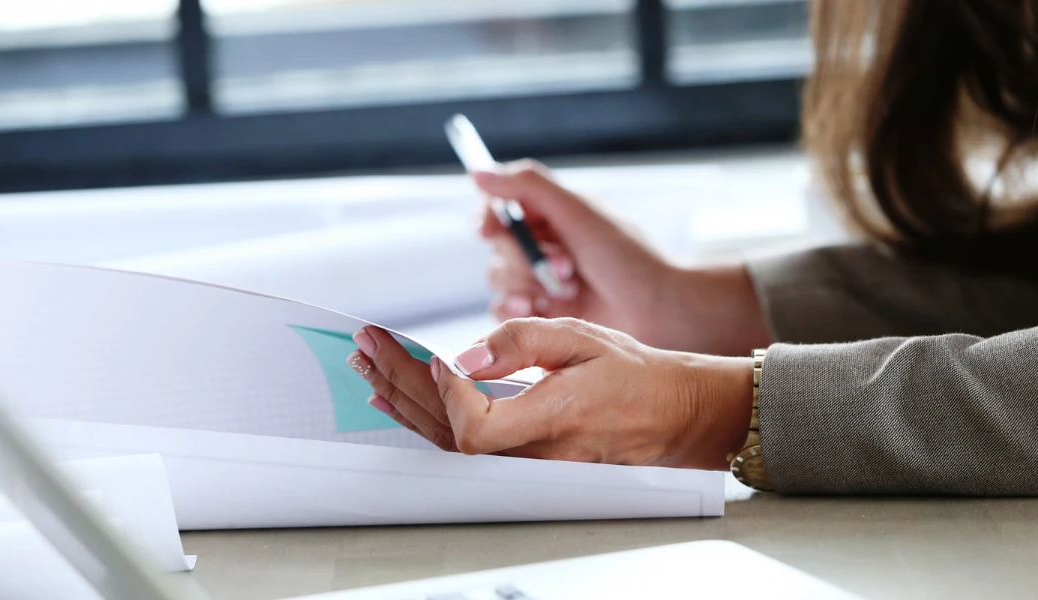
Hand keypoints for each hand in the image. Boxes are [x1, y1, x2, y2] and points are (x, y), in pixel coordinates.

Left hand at [347, 319, 752, 469]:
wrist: (670, 413)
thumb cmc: (632, 373)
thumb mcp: (583, 336)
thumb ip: (521, 342)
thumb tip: (463, 355)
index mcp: (556, 419)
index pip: (476, 429)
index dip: (444, 395)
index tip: (433, 355)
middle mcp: (537, 452)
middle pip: (446, 433)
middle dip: (399, 384)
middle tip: (367, 346)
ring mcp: (527, 462)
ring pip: (447, 442)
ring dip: (403, 400)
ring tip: (369, 367)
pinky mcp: (521, 458)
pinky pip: (462, 444)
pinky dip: (425, 416)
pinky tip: (397, 400)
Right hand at [475, 161, 771, 355]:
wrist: (658, 311)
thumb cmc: (627, 258)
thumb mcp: (578, 212)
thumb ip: (528, 186)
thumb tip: (477, 172)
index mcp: (553, 213)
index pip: (501, 206)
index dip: (488, 216)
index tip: (488, 229)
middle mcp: (544, 244)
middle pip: (498, 247)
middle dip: (524, 259)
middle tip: (565, 267)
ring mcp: (542, 280)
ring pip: (499, 279)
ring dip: (527, 284)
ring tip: (568, 290)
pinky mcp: (543, 314)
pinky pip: (505, 311)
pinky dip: (516, 310)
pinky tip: (541, 310)